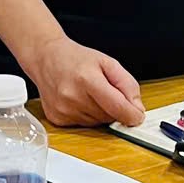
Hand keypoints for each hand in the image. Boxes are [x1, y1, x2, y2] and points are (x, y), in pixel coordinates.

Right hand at [19, 33, 144, 126]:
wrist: (46, 57)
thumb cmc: (75, 58)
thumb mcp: (107, 62)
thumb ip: (127, 84)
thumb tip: (137, 108)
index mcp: (87, 79)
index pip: (118, 108)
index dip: (133, 115)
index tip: (138, 115)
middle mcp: (72, 97)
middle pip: (109, 116)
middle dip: (114, 108)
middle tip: (105, 91)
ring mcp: (63, 109)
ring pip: (98, 123)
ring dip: (100, 112)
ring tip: (89, 93)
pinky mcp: (57, 118)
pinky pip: (84, 125)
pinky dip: (87, 115)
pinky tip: (79, 100)